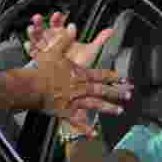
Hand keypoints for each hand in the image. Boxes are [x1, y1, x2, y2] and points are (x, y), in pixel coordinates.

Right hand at [15, 23, 132, 134]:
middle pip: (102, 90)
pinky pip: (78, 122)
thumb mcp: (54, 51)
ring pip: (95, 105)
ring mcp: (75, 101)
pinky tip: (94, 134)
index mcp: (80, 74)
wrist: (32, 87)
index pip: (101, 75)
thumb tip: (71, 27)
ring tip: (119, 111)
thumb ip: (64, 39)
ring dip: (108, 108)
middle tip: (129, 94)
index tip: (124, 78)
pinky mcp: (66, 112)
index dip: (113, 76)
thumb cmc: (43, 69)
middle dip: (117, 92)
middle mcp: (81, 88)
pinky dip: (85, 128)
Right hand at [26, 11, 114, 67]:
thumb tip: (111, 30)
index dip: (58, 18)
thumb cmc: (81, 64)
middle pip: (45, 29)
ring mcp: (47, 50)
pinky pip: (34, 54)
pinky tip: (28, 44)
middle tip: (38, 17)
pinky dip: (30, 49)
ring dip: (33, 33)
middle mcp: (54, 42)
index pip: (59, 24)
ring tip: (32, 28)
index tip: (59, 14)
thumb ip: (100, 39)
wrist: (75, 81)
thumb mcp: (91, 51)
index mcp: (64, 37)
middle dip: (41, 22)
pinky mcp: (42, 61)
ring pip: (37, 39)